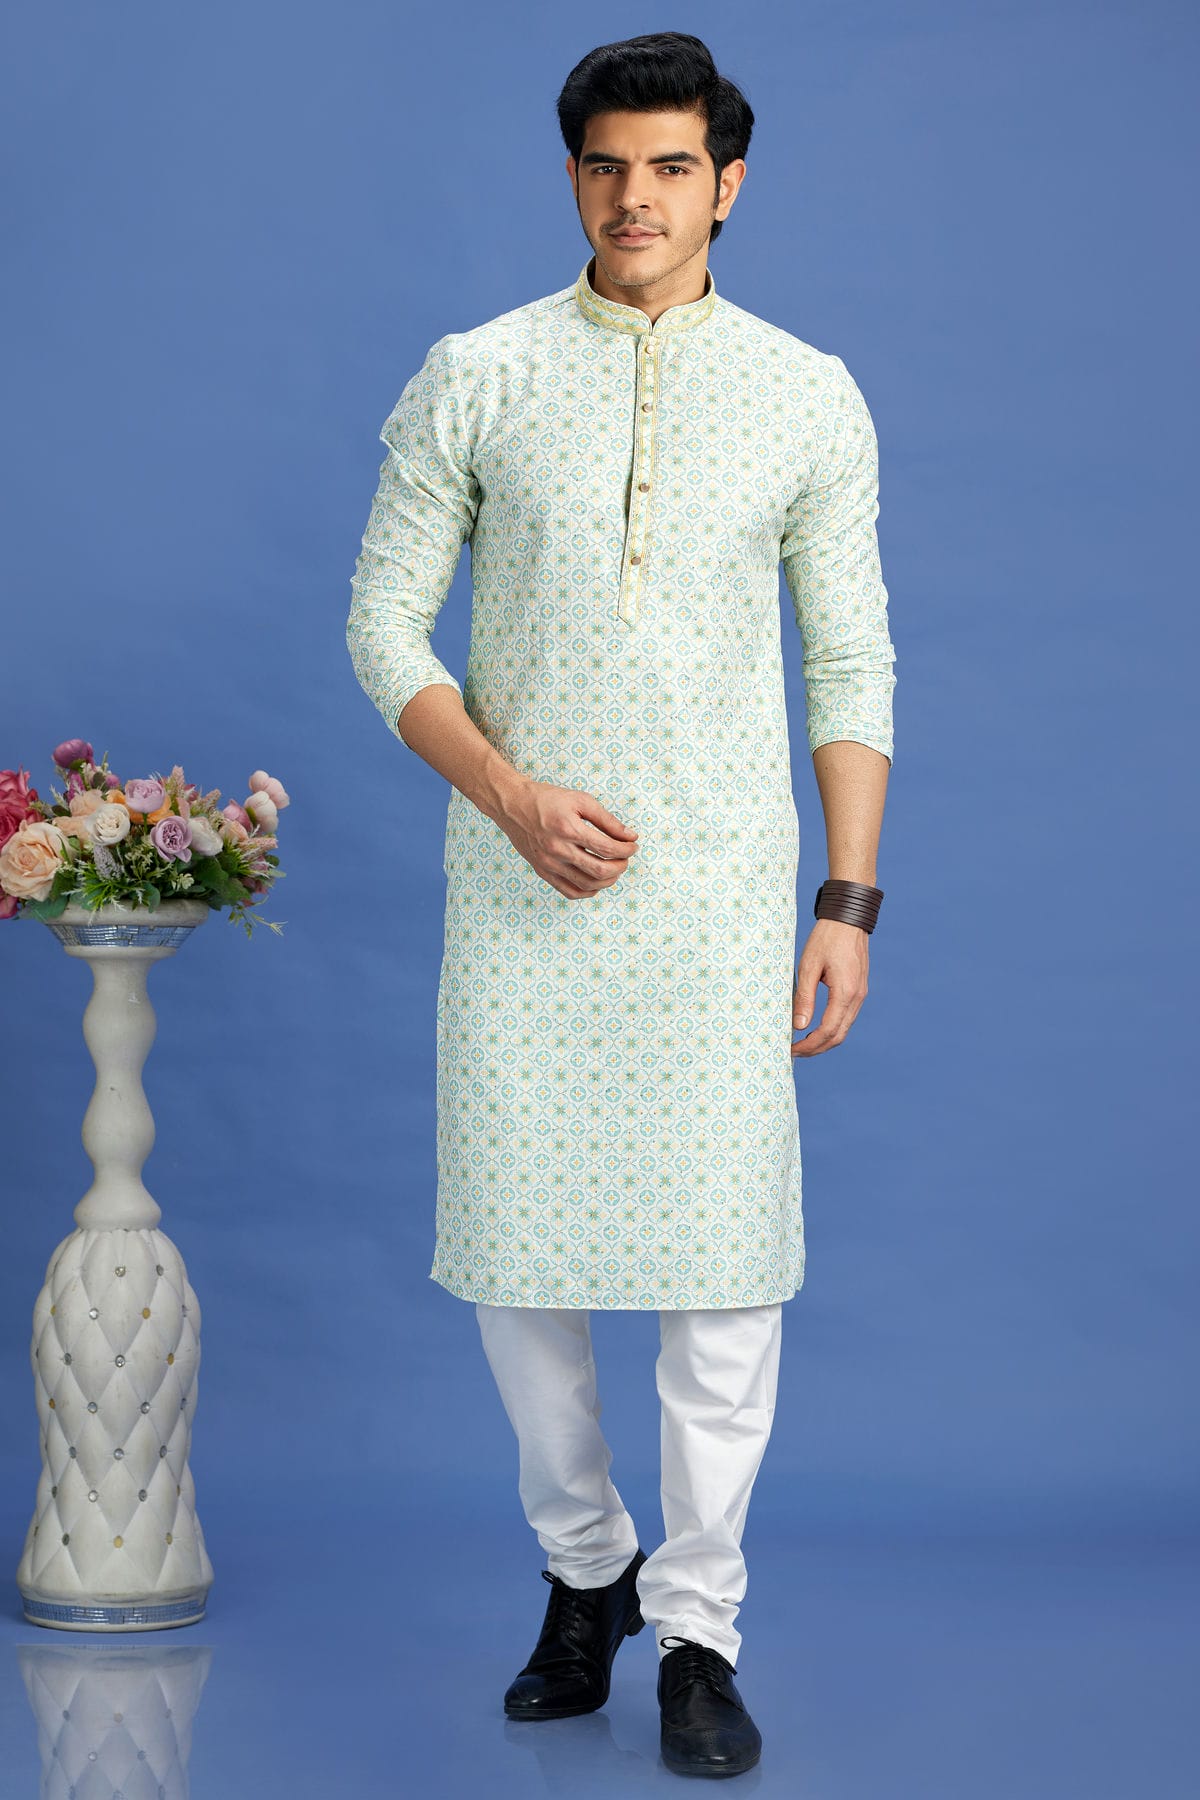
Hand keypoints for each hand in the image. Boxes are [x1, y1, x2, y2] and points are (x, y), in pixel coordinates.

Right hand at [497, 781, 639, 897]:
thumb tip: (630, 836)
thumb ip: (608, 820)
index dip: (626, 850)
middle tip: (626, 858)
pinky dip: (588, 891)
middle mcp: (557, 850)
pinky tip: (596, 881)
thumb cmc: (546, 799)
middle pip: (600, 871)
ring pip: (587, 885)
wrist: (512, 805)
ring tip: (614, 869)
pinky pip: (569, 891)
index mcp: (568, 829)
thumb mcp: (580, 800)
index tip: (633, 845)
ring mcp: (548, 864)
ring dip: (608, 880)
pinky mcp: (542, 871)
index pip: (608, 848)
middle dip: (620, 866)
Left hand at [791, 918, 868, 1056]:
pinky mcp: (859, 990)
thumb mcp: (809, 966)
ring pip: (844, 1029)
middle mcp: (857, 998)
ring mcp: (860, 995)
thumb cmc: (826, 938)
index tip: (792, 1049)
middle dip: (816, 1048)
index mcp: (845, 993)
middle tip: (794, 1052)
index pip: (828, 1031)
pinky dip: (832, 1029)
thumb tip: (799, 1026)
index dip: (810, 1045)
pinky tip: (816, 1028)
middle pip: (838, 1036)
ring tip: (802, 1043)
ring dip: (824, 1040)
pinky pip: (847, 1017)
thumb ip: (805, 997)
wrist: (848, 919)